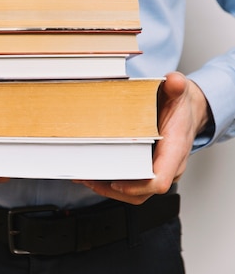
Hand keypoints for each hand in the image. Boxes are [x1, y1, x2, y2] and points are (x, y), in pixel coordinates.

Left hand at [73, 71, 210, 204]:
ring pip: (135, 192)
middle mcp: (168, 165)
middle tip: (89, 177)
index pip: (161, 179)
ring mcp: (158, 169)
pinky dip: (112, 182)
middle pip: (142, 191)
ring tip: (86, 176)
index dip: (138, 185)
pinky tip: (95, 173)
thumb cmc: (180, 106)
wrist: (188, 112)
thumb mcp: (178, 91)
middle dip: (114, 189)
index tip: (117, 180)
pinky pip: (132, 184)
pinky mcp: (148, 168)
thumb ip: (176, 86)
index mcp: (175, 149)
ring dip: (109, 188)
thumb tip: (174, 81)